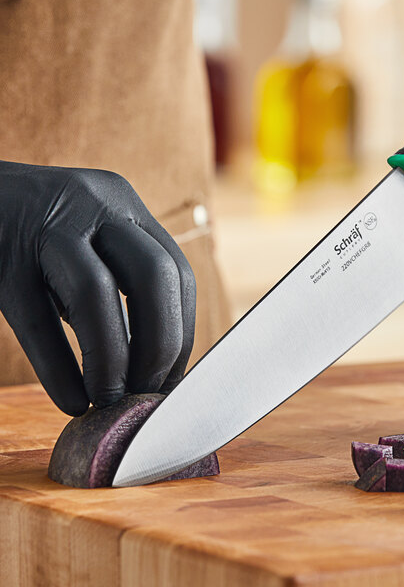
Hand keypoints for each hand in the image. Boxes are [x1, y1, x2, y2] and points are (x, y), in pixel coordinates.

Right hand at [0, 161, 195, 414]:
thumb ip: (120, 283)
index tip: (172, 377)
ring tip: (111, 401)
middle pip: (153, 275)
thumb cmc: (33, 235)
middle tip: (148, 392)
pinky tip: (72, 401)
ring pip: (95, 294)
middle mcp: (93, 205)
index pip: (177, 271)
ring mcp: (43, 226)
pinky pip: (36, 320)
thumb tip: (151, 364)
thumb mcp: (86, 240)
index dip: (183, 331)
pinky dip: (59, 369)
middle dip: (161, 344)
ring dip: (112, 359)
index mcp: (123, 204)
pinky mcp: (0, 256)